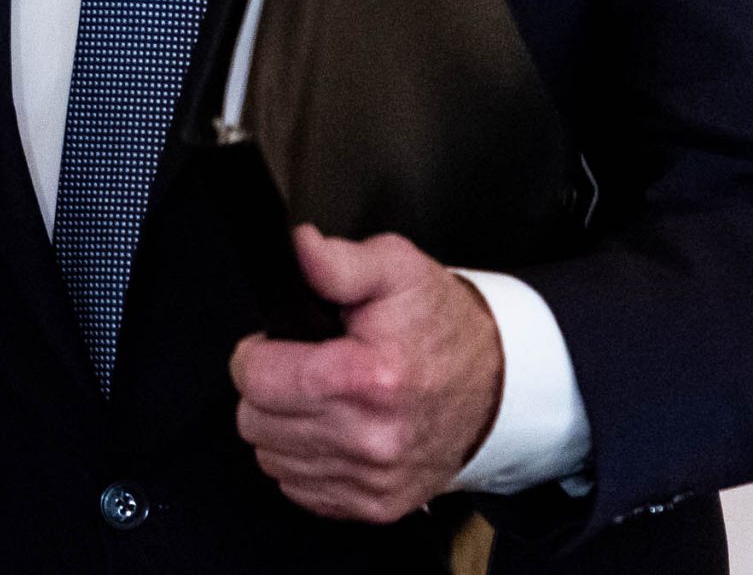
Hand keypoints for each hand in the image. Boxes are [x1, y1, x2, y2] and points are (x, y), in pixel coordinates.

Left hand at [227, 224, 504, 521]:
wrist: (496, 387)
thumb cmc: (440, 327)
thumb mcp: (396, 270)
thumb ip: (338, 262)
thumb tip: (299, 248)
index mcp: (368, 378)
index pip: (258, 379)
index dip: (256, 354)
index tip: (276, 344)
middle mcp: (370, 439)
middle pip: (256, 422)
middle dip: (267, 390)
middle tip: (299, 368)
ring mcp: (373, 479)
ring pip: (272, 459)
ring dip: (283, 428)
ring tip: (316, 398)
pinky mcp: (376, 505)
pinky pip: (299, 489)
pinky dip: (305, 461)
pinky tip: (330, 430)